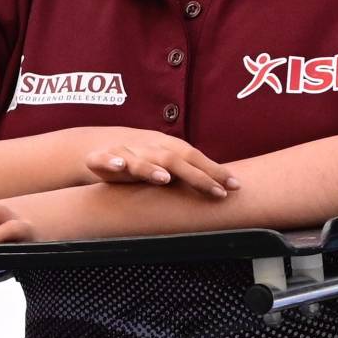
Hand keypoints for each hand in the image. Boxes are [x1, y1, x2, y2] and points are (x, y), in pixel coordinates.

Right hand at [82, 130, 237, 196]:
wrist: (101, 145)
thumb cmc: (144, 157)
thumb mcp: (168, 162)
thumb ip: (192, 172)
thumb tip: (226, 186)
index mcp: (169, 147)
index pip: (197, 158)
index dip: (215, 171)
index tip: (236, 186)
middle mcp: (151, 147)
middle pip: (175, 160)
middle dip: (196, 176)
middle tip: (216, 191)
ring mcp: (126, 152)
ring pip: (140, 160)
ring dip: (151, 168)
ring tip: (165, 178)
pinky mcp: (101, 158)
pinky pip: (105, 159)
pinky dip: (110, 161)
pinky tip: (119, 166)